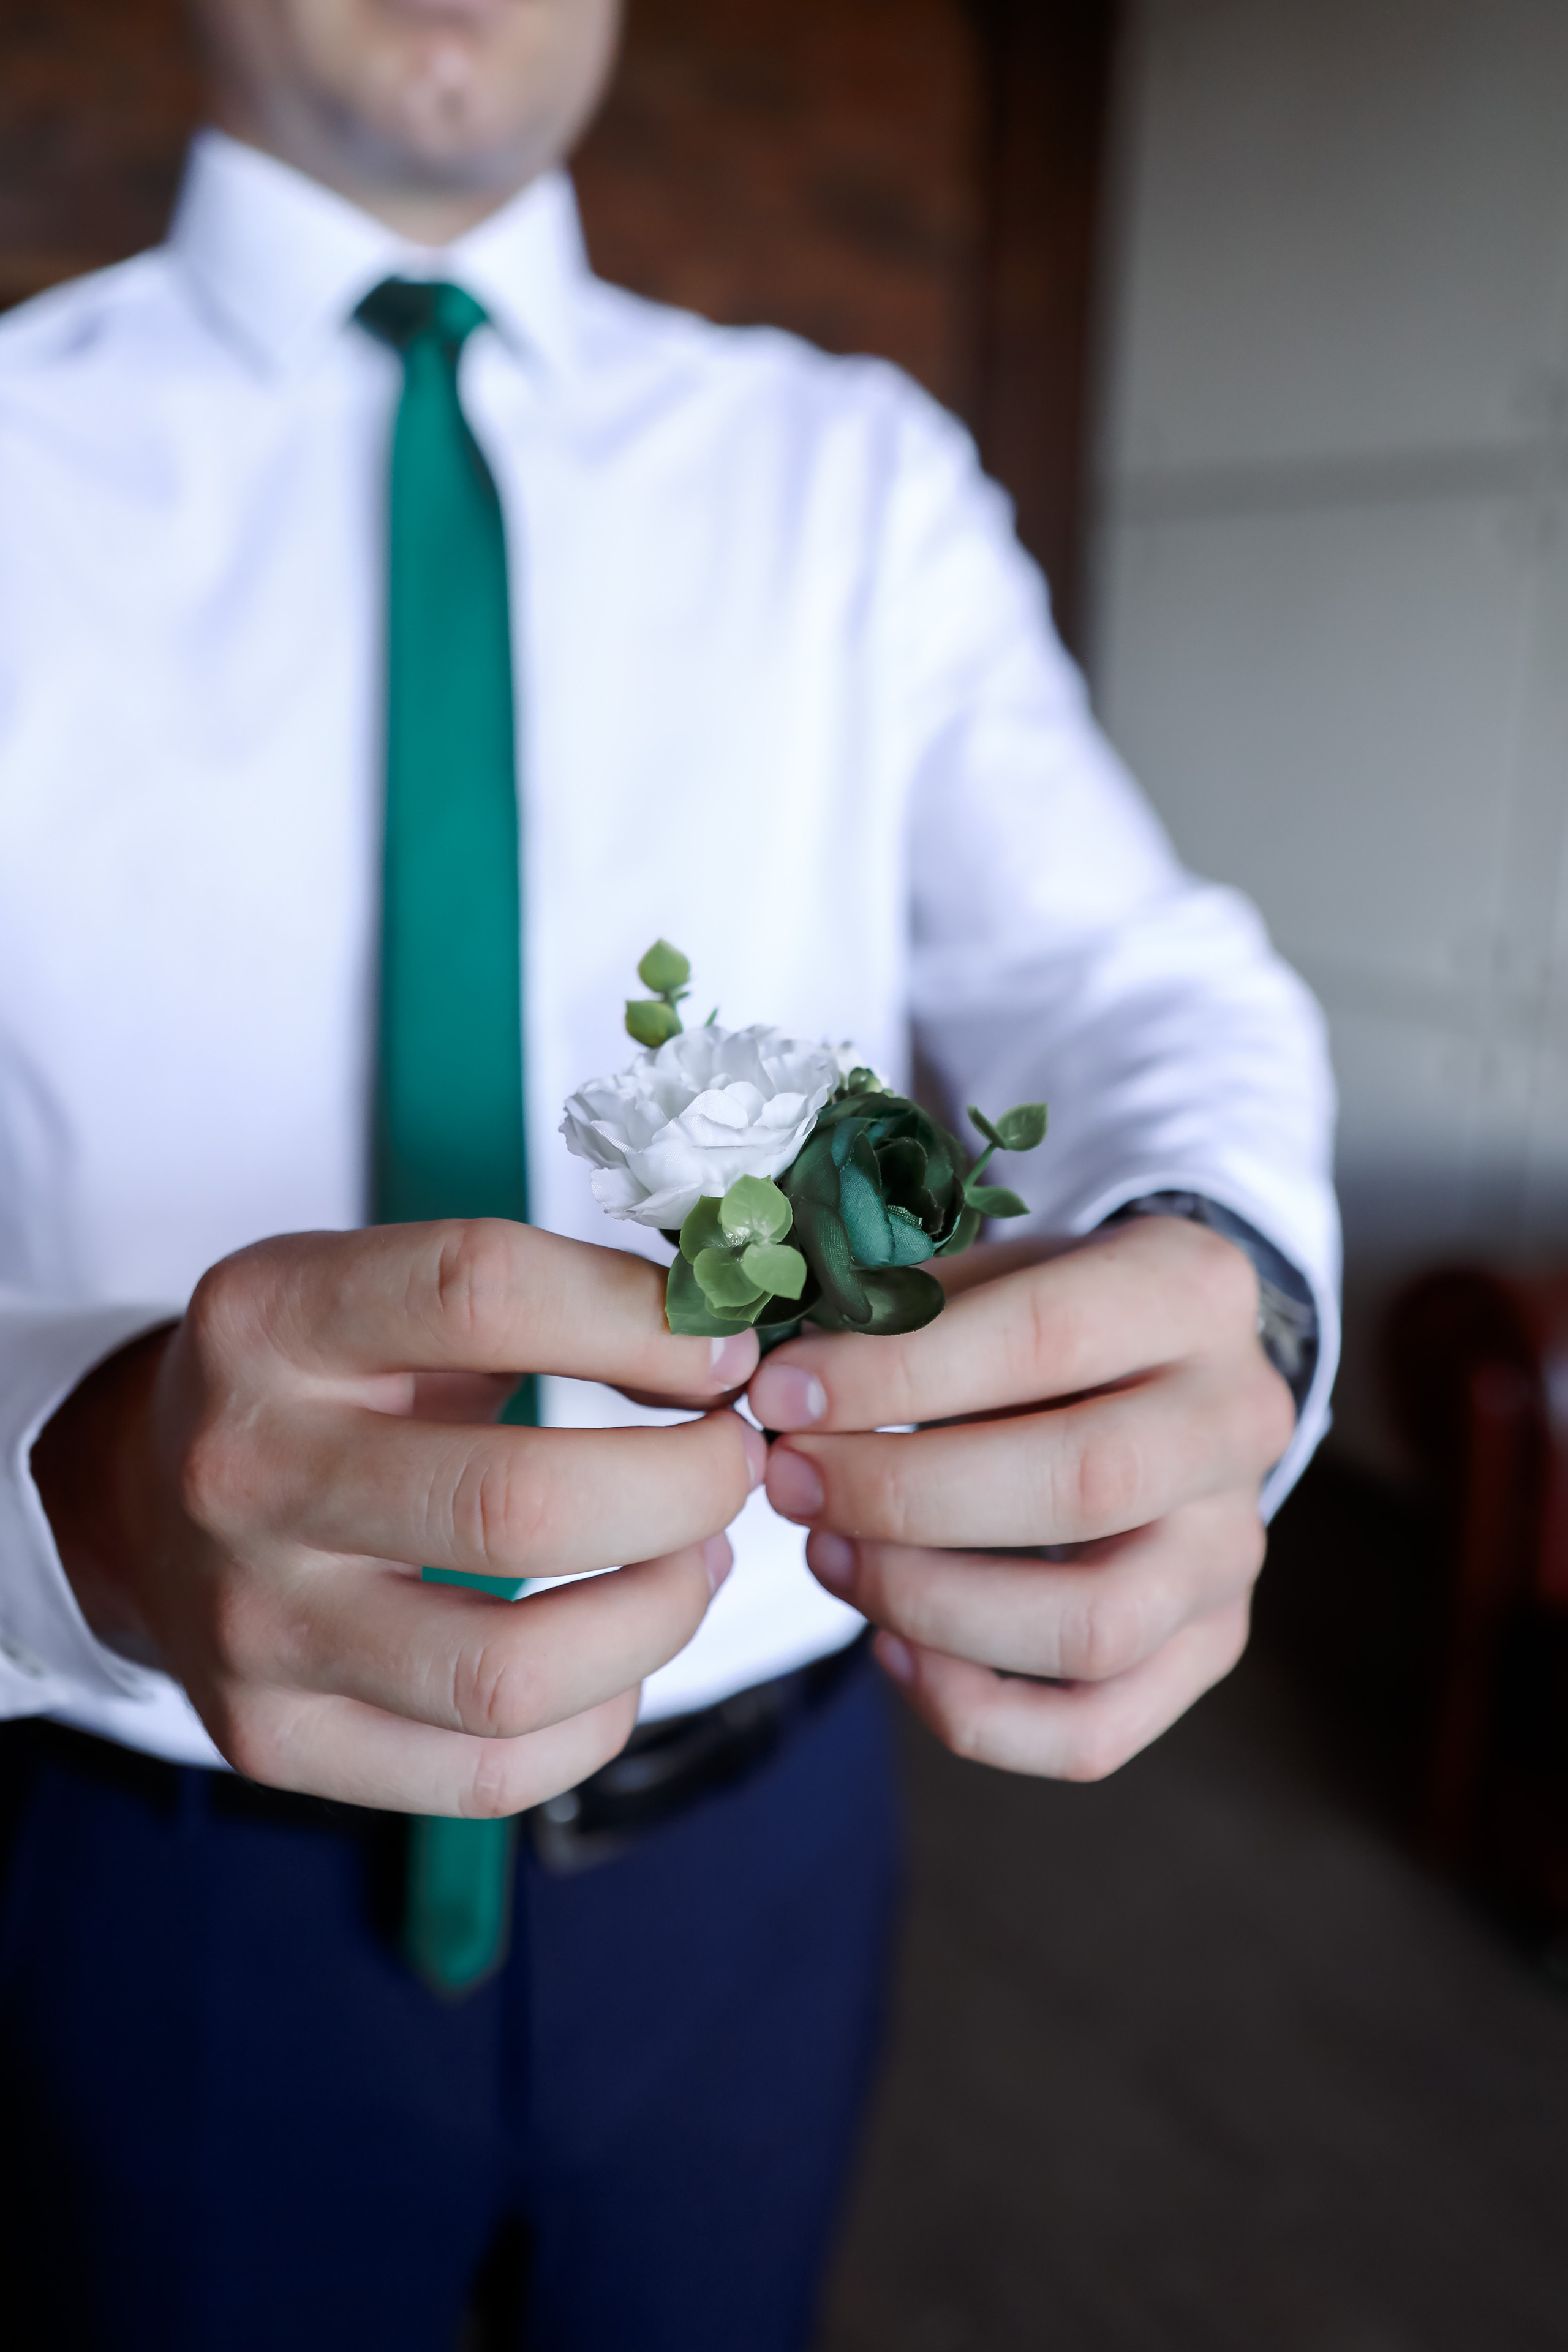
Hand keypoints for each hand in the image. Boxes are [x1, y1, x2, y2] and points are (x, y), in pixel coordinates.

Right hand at [32, 1221, 763, 1813]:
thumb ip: (549, 1298)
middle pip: (518, 1505)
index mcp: (270, 1317)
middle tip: (732, 1463)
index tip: (727, 1347)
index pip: (482, 1292)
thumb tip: (728, 1345)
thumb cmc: (322, 1381)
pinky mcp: (273, 1739)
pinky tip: (619, 1655)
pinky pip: (485, 1775)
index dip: (643, 1319)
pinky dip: (599, 1717)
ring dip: (659, 1615)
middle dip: (685, 1486)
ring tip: (694, 1560)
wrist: (144, 1500)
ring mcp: (251, 1623)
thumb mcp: (389, 1290)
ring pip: (511, 1672)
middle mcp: (244, 1472)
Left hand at [748, 1216, 1294, 1778]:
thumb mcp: (982, 1271)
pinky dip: (974, 1714)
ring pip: (1096, 1625)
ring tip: (829, 1555)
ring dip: (930, 1606)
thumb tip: (781, 1385)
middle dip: (904, 1495)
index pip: (1044, 1336)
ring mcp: (1233, 1547)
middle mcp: (1239, 1419)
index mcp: (1190, 1289)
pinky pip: (1095, 1730)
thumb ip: (895, 1313)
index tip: (781, 1395)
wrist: (1149, 1372)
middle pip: (1084, 1485)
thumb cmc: (1037, 1317)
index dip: (895, 1374)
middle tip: (793, 1481)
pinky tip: (891, 1649)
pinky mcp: (1209, 1644)